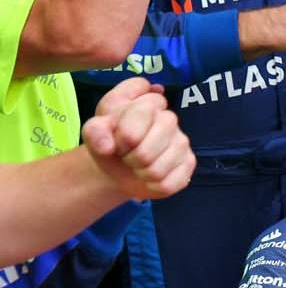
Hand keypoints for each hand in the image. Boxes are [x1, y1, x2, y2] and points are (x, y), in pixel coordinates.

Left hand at [82, 79, 193, 200]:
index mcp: (146, 102)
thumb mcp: (94, 132)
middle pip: (146, 151)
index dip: (123, 135)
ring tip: (138, 165)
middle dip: (130, 159)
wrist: (119, 164)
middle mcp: (168, 117)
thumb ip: (95, 131)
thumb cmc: (109, 141)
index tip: (117, 140)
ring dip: (141, 173)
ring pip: (157, 170)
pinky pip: (169, 183)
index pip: (140, 114)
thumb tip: (107, 146)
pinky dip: (153, 185)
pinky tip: (151, 176)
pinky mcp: (189, 162)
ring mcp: (182, 140)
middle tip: (127, 155)